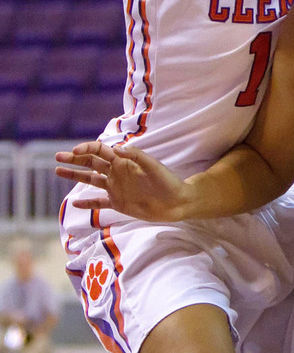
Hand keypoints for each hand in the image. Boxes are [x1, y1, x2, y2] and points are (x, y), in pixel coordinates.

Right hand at [55, 142, 191, 221]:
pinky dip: (87, 204)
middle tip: (58, 156)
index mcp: (123, 161)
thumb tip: (116, 148)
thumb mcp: (153, 166)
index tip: (74, 151)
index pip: (100, 151)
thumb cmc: (167, 181)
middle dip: (74, 158)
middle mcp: (116, 172)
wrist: (177, 203)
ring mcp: (116, 188)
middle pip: (91, 162)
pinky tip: (74, 204)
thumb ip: (136, 155)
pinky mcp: (118, 203)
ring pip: (90, 180)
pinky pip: (99, 203)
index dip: (86, 148)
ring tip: (57, 170)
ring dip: (75, 175)